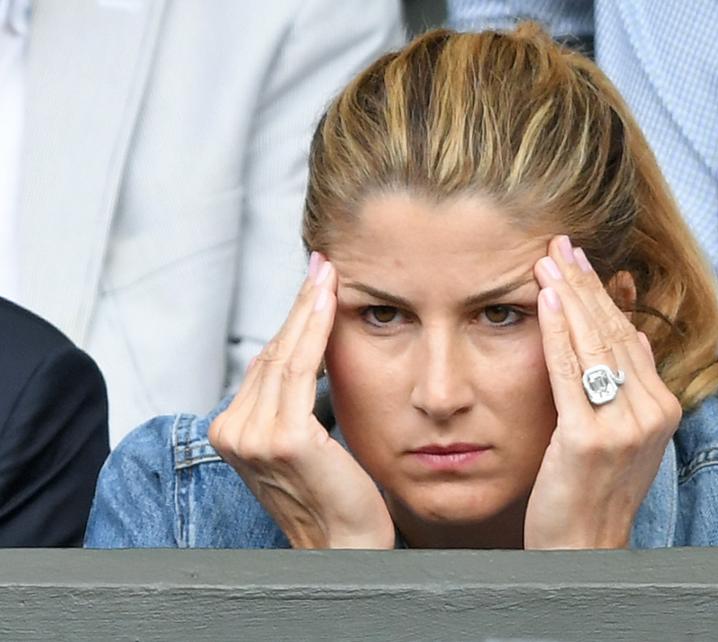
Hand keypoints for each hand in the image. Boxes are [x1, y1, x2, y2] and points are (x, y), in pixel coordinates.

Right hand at [210, 253, 394, 548]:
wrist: (345, 543)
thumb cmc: (333, 492)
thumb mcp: (301, 440)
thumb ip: (289, 400)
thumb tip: (303, 347)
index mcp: (230, 431)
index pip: (264, 363)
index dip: (291, 321)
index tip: (313, 283)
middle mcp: (233, 432)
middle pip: (272, 353)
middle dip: (299, 304)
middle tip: (322, 264)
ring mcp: (254, 436)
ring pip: (285, 355)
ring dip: (308, 307)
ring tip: (328, 272)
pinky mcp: (283, 438)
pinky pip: (302, 369)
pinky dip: (316, 330)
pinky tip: (329, 301)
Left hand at [524, 236, 681, 548]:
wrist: (584, 548)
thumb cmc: (594, 491)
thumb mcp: (625, 436)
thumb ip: (632, 386)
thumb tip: (635, 336)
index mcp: (662, 408)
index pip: (629, 337)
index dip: (604, 295)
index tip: (582, 261)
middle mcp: (651, 412)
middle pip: (614, 333)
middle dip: (586, 284)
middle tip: (560, 244)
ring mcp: (624, 426)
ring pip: (595, 345)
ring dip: (571, 296)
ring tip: (548, 260)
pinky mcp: (590, 439)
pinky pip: (570, 372)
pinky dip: (558, 331)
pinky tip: (547, 299)